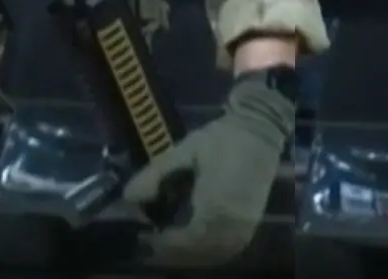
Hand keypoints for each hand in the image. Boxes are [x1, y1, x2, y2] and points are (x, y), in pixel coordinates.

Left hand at [123, 74, 295, 265]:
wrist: (259, 132)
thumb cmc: (219, 139)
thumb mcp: (181, 151)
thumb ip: (154, 175)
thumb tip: (128, 197)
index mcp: (215, 205)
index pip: (187, 239)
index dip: (166, 243)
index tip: (147, 236)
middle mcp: (233, 223)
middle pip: (202, 252)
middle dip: (176, 252)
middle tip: (153, 242)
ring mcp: (246, 226)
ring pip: (218, 254)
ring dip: (193, 254)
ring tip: (170, 242)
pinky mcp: (253, 223)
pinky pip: (230, 248)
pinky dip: (211, 251)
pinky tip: (195, 242)